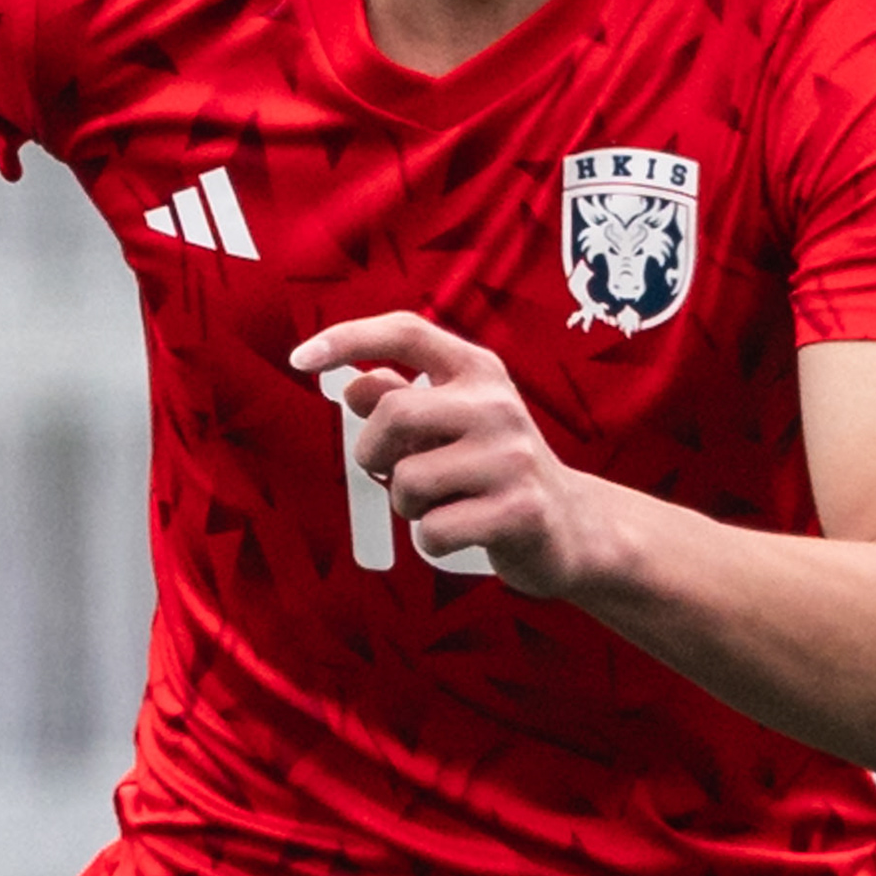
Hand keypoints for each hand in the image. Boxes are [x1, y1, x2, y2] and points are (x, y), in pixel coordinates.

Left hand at [289, 312, 609, 595]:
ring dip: (406, 505)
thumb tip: (352, 386)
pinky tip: (463, 533)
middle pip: (393, 413)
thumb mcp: (453, 423)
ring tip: (442, 505)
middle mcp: (497, 404)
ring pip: (407, 481)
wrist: (575, 526)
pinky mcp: (519, 512)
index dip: (348, 339)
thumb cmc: (495, 469)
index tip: (299, 358)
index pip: (406, 333)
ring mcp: (512, 458)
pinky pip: (433, 532)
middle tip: (390, 472)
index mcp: (478, 371)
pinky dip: (431, 542)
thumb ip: (403, 399)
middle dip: (372, 453)